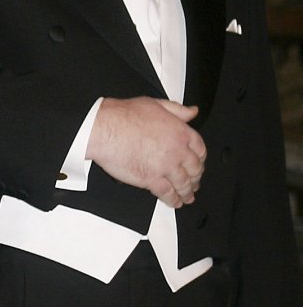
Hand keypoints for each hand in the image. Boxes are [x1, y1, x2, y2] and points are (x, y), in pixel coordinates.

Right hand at [86, 97, 205, 206]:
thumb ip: (177, 110)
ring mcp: (165, 166)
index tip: (199, 164)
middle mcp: (176, 150)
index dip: (201, 159)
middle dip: (196, 178)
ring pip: (183, 183)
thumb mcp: (156, 104)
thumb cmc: (125, 116)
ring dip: (187, 192)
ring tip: (187, 197)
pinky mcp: (151, 179)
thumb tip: (192, 112)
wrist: (106, 129)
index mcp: (179, 131)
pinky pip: (167, 193)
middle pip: (195, 169)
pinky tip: (174, 202)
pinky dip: (173, 200)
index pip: (200, 149)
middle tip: (194, 182)